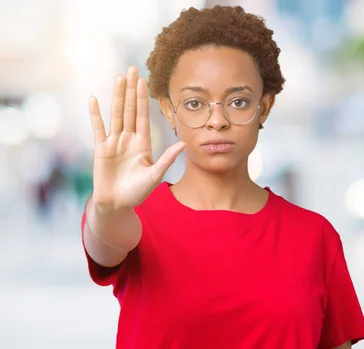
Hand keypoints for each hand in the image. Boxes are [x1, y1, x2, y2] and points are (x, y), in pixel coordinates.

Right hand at [88, 66, 184, 209]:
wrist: (117, 204)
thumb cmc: (137, 192)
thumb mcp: (155, 175)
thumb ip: (167, 159)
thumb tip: (183, 144)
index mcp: (142, 143)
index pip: (143, 115)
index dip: (143, 98)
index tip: (144, 81)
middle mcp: (128, 138)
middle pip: (130, 109)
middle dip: (131, 90)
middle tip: (132, 68)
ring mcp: (114, 142)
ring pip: (116, 114)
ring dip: (117, 96)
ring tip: (118, 78)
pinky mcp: (101, 149)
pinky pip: (98, 128)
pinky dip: (96, 114)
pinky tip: (94, 99)